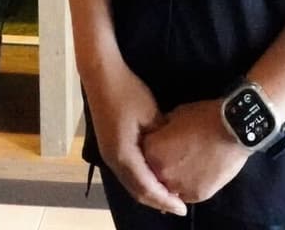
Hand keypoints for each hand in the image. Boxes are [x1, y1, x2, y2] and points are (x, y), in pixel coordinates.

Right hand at [86, 63, 187, 215]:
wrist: (102, 75)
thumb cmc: (128, 92)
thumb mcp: (152, 115)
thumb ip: (163, 140)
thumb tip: (173, 156)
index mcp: (124, 155)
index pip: (147, 187)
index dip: (165, 200)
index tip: (182, 208)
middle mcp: (113, 160)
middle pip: (136, 191)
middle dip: (157, 201)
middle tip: (178, 207)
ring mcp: (108, 154)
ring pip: (130, 183)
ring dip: (149, 192)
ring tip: (168, 197)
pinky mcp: (109, 147)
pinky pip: (127, 172)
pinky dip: (141, 180)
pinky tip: (154, 177)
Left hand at [141, 99, 252, 205]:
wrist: (234, 129)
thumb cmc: (204, 117)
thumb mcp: (176, 115)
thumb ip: (163, 129)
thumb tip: (161, 134)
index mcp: (152, 151)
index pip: (143, 154)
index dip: (153, 147)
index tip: (162, 142)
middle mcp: (161, 173)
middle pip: (155, 172)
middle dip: (162, 164)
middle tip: (177, 154)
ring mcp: (179, 186)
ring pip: (170, 186)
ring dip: (175, 177)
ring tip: (188, 164)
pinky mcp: (197, 195)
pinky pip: (187, 193)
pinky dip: (190, 184)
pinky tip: (199, 171)